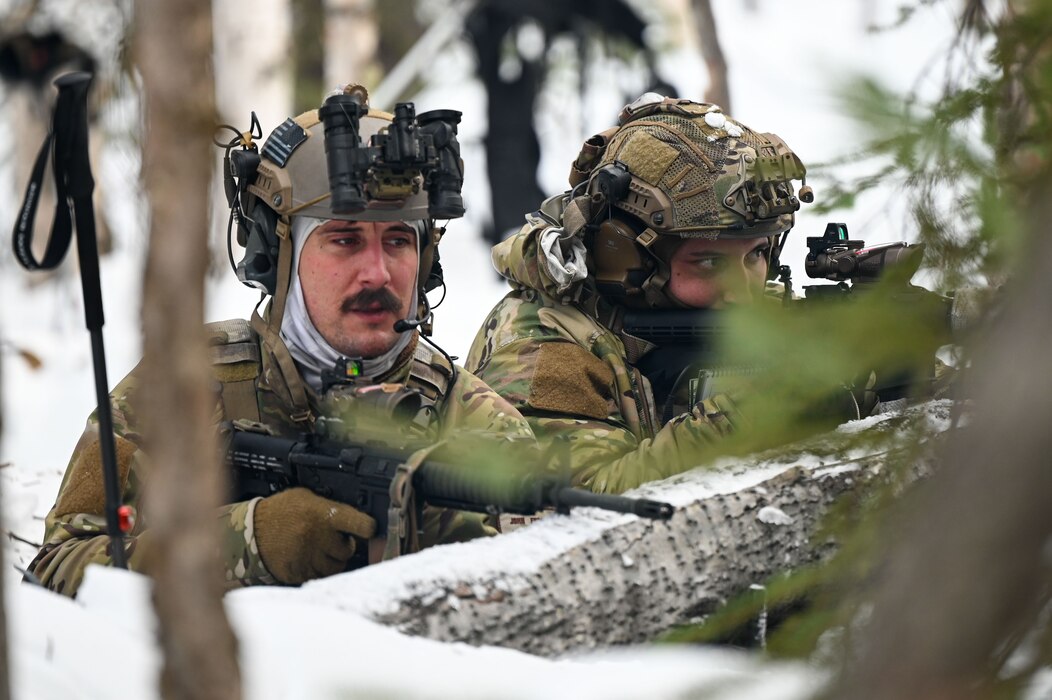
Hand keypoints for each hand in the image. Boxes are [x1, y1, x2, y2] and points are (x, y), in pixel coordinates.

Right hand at [253, 487, 376, 584]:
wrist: (250, 530)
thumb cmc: (280, 511)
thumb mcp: (307, 498)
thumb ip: (330, 508)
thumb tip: (354, 518)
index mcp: (324, 515)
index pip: (359, 523)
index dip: (368, 528)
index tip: (372, 530)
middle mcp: (319, 537)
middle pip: (348, 550)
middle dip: (344, 546)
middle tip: (334, 540)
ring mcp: (309, 557)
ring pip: (336, 567)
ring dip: (333, 561)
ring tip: (322, 551)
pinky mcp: (299, 573)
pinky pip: (319, 577)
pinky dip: (317, 570)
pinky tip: (309, 560)